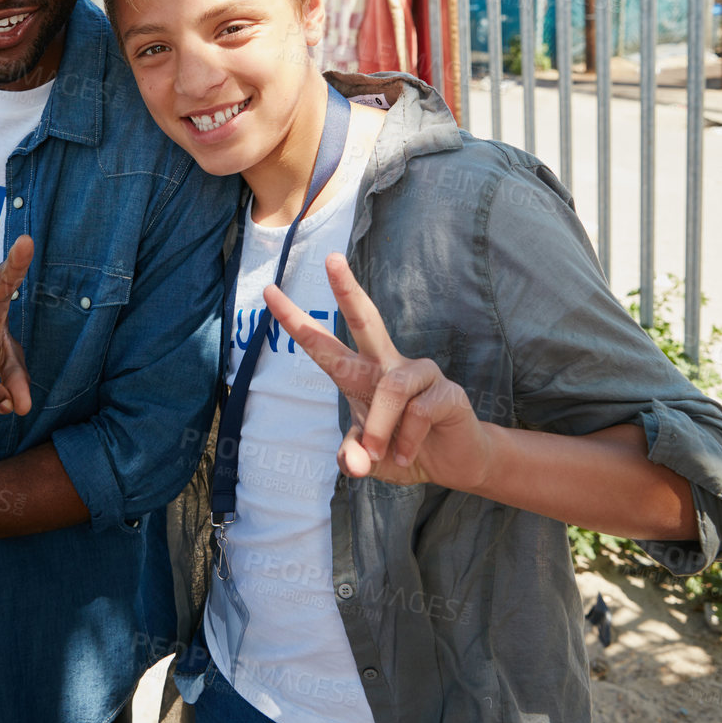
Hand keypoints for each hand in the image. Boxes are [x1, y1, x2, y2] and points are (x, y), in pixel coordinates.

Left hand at [263, 254, 494, 491]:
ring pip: (392, 388)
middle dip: (348, 289)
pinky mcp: (446, 391)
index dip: (296, 321)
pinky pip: (418, 413)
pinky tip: (410, 457)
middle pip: (366, 319)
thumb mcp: (369, 459)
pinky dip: (407, 443)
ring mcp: (419, 374)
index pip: (324, 345)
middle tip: (331, 259)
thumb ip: (353, 456)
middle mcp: (387, 365)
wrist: (453, 464)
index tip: (268, 292)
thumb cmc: (403, 450)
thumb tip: (355, 464)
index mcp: (361, 375)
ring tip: (382, 456)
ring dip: (380, 429)